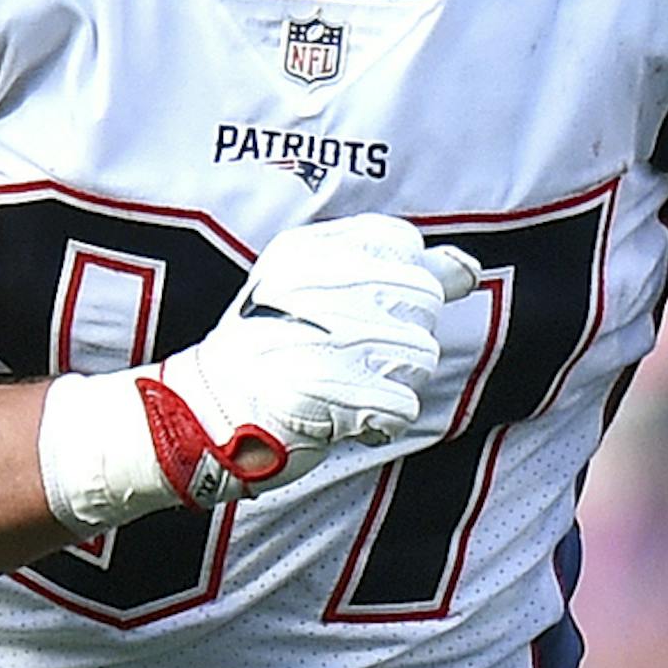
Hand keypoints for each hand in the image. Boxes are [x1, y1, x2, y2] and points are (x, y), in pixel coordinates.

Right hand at [37, 215, 478, 534]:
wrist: (199, 416)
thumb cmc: (270, 355)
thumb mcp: (321, 295)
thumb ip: (399, 275)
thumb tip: (467, 266)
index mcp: (308, 250)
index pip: (405, 246)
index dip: (401, 285)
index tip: (358, 311)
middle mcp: (311, 283)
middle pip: (423, 299)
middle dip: (405, 338)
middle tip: (349, 358)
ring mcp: (314, 337)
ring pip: (420, 354)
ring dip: (393, 382)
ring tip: (344, 388)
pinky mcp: (320, 392)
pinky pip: (401, 404)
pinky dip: (381, 421)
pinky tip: (344, 419)